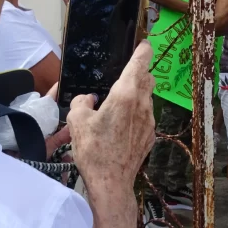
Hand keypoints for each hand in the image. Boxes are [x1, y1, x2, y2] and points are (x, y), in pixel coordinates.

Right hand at [67, 42, 155, 191]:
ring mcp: (149, 121)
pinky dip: (135, 115)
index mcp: (126, 94)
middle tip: (125, 74)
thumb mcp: (77, 122)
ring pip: (147, 99)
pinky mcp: (149, 136)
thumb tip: (88, 100)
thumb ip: (81, 103)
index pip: (140, 63)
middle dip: (140, 72)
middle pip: (148, 79)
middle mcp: (142, 104)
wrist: (112, 183)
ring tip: (117, 105)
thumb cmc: (94, 150)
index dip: (143, 50)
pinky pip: (144, 117)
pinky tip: (119, 127)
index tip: (144, 44)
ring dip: (136, 96)